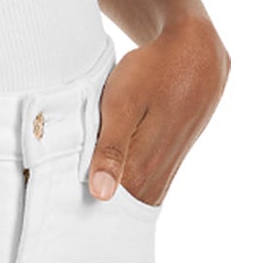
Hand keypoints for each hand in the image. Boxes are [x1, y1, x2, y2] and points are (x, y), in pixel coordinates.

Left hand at [87, 18, 229, 206]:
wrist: (195, 48)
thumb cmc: (152, 72)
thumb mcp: (122, 105)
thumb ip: (112, 150)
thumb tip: (103, 195)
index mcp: (147, 164)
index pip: (117, 208)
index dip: (93, 214)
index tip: (68, 214)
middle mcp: (164, 170)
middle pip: (129, 203)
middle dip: (103, 207)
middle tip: (72, 207)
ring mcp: (173, 161)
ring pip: (141, 190)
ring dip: (118, 192)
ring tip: (87, 193)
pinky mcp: (177, 151)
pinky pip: (151, 175)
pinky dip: (131, 178)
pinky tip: (113, 174)